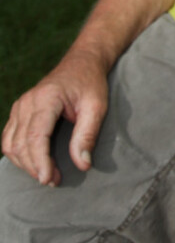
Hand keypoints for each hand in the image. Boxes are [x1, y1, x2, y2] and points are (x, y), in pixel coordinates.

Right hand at [1, 49, 109, 185]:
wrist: (82, 62)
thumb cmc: (91, 83)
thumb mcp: (97, 106)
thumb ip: (87, 135)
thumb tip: (82, 165)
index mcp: (46, 97)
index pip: (36, 136)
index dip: (40, 161)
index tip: (49, 179)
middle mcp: (27, 101)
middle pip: (21, 143)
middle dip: (35, 167)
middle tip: (55, 181)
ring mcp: (20, 105)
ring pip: (11, 144)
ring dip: (25, 164)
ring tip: (47, 175)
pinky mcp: (19, 111)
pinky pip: (9, 138)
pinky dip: (18, 155)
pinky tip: (35, 163)